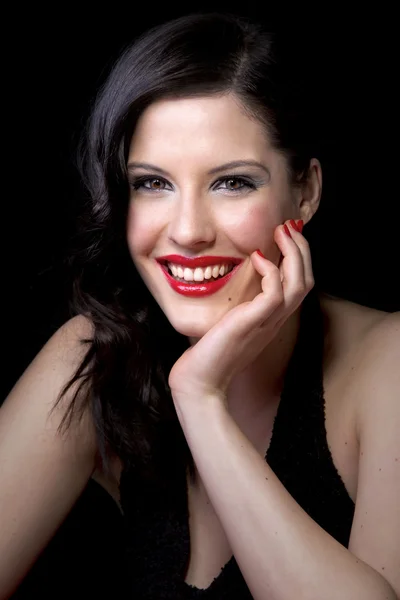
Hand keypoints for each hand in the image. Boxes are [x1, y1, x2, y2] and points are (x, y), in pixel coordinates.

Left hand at [168, 219, 314, 404]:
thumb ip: (239, 305)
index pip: (299, 284)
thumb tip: (235, 284)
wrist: (201, 380)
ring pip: (299, 284)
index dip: (299, 258)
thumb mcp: (230, 323)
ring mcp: (267, 322)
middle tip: (289, 226)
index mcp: (273, 319)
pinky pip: (275, 292)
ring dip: (294, 253)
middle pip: (306, 280)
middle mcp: (276, 320)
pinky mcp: (253, 322)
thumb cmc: (210, 353)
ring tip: (281, 232)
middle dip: (302, 249)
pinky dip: (271, 271)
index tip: (288, 235)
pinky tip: (256, 258)